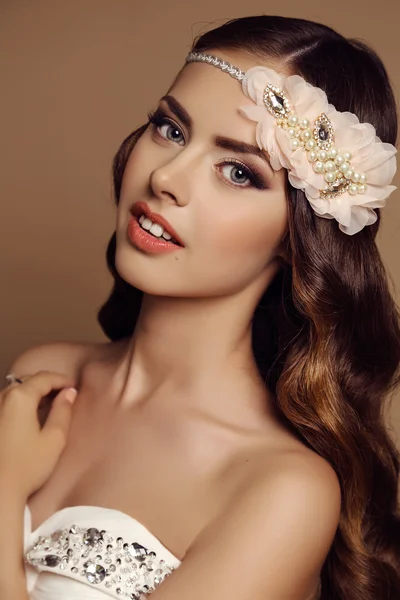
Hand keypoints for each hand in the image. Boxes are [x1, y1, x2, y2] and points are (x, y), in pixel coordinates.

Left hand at [0, 371, 77, 499]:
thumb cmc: (27, 466)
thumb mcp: (54, 439)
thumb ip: (63, 411)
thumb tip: (69, 393)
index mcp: (20, 398)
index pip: (44, 378)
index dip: (62, 380)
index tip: (74, 387)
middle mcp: (2, 397)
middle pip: (27, 381)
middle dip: (47, 384)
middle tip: (64, 394)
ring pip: (15, 391)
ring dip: (33, 393)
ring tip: (49, 404)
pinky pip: (7, 402)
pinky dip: (21, 402)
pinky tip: (30, 415)